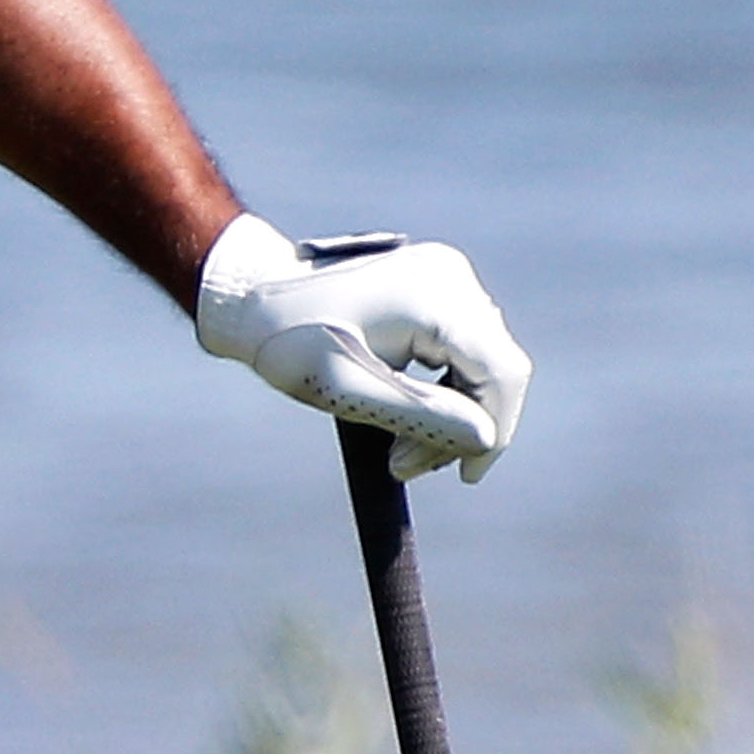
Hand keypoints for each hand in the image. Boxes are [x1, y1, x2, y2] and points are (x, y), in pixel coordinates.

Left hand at [195, 216, 530, 484]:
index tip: (466, 475)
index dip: (495, 430)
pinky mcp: (433, 287)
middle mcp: (452, 277)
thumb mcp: (347, 389)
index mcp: (436, 296)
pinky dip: (441, 387)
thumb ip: (418, 414)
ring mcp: (445, 277)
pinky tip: (405, 414)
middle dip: (463, 426)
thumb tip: (484, 439)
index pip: (502, 371)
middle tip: (408, 465)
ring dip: (451, 411)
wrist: (251, 297)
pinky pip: (459, 347)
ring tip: (400, 448)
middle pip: (495, 368)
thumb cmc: (288, 340)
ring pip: (480, 361)